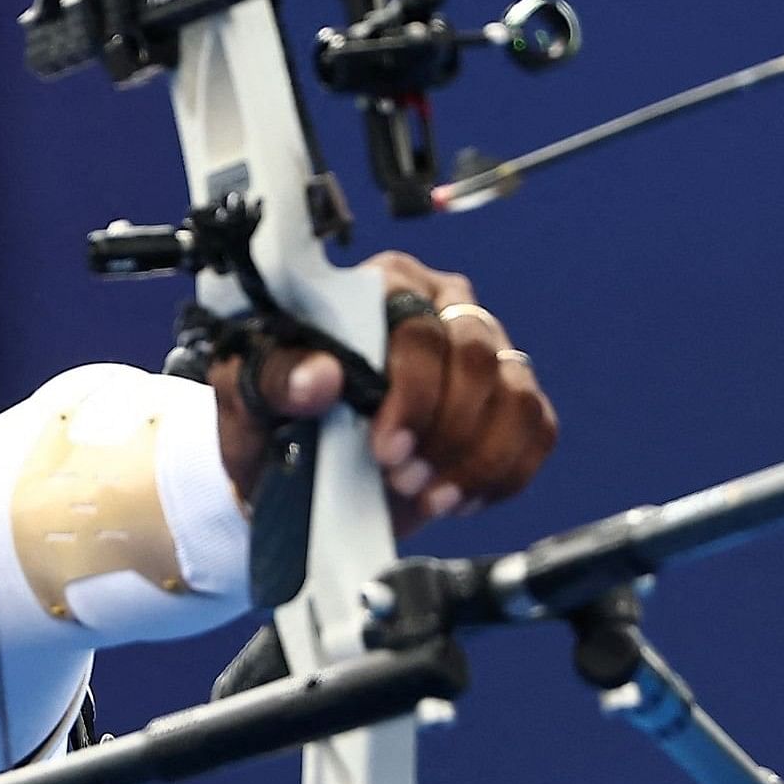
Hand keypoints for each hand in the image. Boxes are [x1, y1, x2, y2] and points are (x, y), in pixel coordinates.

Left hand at [213, 251, 558, 534]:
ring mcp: (485, 350)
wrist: (292, 470)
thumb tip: (320, 376)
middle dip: (445, 430)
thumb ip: (276, 377)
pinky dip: (505, 472)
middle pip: (477, 357)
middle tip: (403, 481)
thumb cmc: (272, 417)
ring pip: (514, 396)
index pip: (417, 326)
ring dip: (478, 459)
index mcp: (382, 285)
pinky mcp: (509, 398)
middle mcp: (442, 306)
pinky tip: (462, 497)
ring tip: (431, 498)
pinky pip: (537, 428)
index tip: (386, 450)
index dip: (412, 392)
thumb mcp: (246, 394)